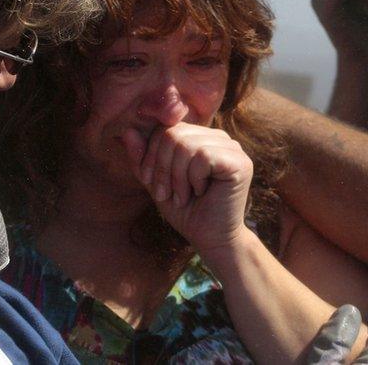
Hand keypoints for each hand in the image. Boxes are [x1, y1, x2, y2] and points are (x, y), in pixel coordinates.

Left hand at [121, 122, 252, 251]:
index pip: (166, 128)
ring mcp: (232, 148)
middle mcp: (219, 138)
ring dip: (177, 177)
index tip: (153, 185)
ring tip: (183, 196)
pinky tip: (201, 192)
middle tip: (167, 194)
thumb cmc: (185, 211)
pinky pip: (203, 156)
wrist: (210, 239)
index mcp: (201, 137)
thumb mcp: (156, 182)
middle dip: (162, 168)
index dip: (152, 155)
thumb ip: (142, 158)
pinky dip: (194, 179)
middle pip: (174, 134)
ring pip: (186, 145)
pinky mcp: (240, 162)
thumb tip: (127, 131)